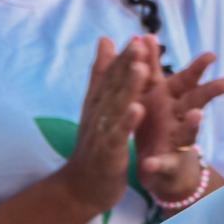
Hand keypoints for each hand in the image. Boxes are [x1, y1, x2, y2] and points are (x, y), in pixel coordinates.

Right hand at [58, 37, 148, 212]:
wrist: (82, 186)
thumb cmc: (95, 144)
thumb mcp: (98, 107)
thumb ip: (101, 74)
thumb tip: (104, 40)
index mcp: (98, 102)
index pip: (110, 76)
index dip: (123, 57)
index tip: (137, 37)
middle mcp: (98, 114)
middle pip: (112, 86)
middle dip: (126, 65)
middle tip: (138, 43)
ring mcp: (102, 132)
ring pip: (116, 107)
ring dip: (128, 88)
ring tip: (141, 69)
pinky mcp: (108, 151)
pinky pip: (119, 134)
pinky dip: (127, 121)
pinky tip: (138, 109)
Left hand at [133, 36, 223, 200]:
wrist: (158, 168)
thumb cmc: (157, 124)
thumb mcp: (152, 94)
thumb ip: (149, 67)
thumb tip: (146, 35)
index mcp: (172, 100)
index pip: (187, 80)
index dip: (198, 68)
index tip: (212, 56)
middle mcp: (179, 119)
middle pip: (198, 103)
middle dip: (211, 92)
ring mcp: (175, 143)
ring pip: (188, 132)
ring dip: (192, 125)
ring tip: (197, 117)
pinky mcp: (165, 165)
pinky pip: (161, 165)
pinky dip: (156, 165)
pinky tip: (150, 164)